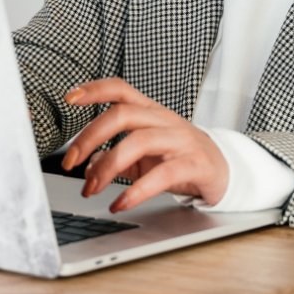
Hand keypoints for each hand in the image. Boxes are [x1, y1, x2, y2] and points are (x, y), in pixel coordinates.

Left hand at [59, 78, 228, 211]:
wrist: (223, 171)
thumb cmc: (179, 157)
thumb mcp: (143, 155)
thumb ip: (114, 157)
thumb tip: (88, 166)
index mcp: (150, 112)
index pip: (120, 89)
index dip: (94, 89)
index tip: (69, 97)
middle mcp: (164, 120)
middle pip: (122, 114)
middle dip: (89, 137)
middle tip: (69, 163)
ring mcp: (181, 140)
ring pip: (138, 142)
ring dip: (107, 167)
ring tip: (91, 189)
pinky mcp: (194, 164)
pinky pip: (162, 175)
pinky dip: (135, 191)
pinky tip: (120, 203)